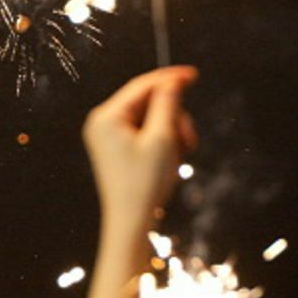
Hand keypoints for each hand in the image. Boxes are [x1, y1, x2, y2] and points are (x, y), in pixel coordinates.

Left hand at [82, 66, 198, 231]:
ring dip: (172, 133)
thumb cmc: (144, 183)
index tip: (194, 75)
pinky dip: (163, 143)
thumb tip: (172, 81)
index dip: (169, 79)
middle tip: (189, 141)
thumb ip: (167, 104)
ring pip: (151, 119)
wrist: (131, 222)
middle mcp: (103, 123)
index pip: (142, 86)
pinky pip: (146, 134)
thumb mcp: (162, 138)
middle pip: (148, 103)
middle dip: (174, 118)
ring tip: (180, 156)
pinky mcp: (117, 149)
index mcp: (106, 117)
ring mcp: (108, 137)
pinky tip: (171, 161)